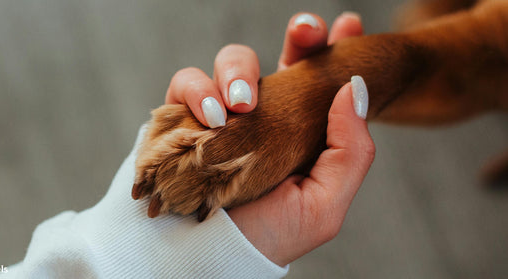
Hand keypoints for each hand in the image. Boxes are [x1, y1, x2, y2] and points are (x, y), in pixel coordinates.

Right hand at [164, 12, 371, 265]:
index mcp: (299, 131)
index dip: (333, 49)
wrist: (204, 259)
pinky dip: (196, 91)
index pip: (320, 81)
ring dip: (237, 70)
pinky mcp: (183, 117)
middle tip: (306, 31)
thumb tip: (354, 88)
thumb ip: (349, 151)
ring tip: (239, 105)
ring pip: (232, 61)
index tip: (349, 25)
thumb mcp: (323, 205)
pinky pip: (186, 83)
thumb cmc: (265, 236)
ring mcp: (222, 114)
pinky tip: (210, 117)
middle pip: (282, 57)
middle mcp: (262, 116)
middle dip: (299, 36)